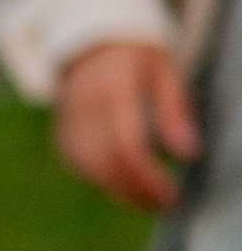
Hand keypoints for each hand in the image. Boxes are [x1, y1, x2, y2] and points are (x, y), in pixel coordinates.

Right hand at [54, 38, 196, 210]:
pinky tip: (125, 186)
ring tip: (148, 202)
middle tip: (164, 204)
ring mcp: (67, 121)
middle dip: (136, 190)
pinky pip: (78, 165)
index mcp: (113, 86)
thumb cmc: (137, 60)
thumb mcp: (165, 72)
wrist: (92, 46)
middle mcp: (84, 105)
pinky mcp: (61, 134)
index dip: (148, 176)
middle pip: (105, 162)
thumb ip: (175, 112)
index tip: (171, 195)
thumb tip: (189, 154)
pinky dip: (102, 181)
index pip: (126, 144)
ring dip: (120, 191)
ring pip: (88, 168)